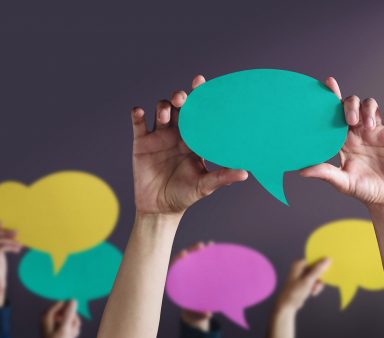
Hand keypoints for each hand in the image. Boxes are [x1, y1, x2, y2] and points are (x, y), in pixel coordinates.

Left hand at [42, 300, 80, 337]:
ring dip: (73, 326)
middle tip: (70, 329)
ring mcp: (56, 323)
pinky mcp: (61, 328)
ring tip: (70, 335)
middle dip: (72, 320)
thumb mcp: (64, 328)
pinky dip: (72, 330)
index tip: (71, 318)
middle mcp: (51, 318)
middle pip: (68, 310)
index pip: (62, 303)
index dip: (69, 309)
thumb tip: (73, 299)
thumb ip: (69, 313)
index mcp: (47, 315)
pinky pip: (71, 324)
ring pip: (71, 318)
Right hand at [130, 75, 247, 215]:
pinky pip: (138, 124)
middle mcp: (178, 133)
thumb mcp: (205, 186)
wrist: (160, 208)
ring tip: (165, 114)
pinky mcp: (141, 143)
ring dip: (162, 107)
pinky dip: (137, 115)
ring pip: (160, 111)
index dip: (200, 96)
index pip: (200, 113)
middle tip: (182, 98)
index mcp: (196, 139)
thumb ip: (223, 177)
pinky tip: (139, 112)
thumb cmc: (186, 195)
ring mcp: (159, 136)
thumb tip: (246, 173)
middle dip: (180, 97)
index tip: (201, 83)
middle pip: (179, 107)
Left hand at [172, 241, 213, 331]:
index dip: (178, 260)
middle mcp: (180, 275)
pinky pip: (199, 260)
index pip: (173, 269)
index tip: (184, 254)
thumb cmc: (192, 311)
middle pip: (183, 259)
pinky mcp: (196, 270)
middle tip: (201, 246)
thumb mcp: (194, 313)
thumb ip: (199, 313)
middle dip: (191, 251)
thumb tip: (208, 313)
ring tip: (210, 244)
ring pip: (191, 257)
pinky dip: (206, 254)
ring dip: (198, 249)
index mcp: (175, 284)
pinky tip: (213, 248)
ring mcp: (188, 271)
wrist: (195, 311)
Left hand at [275, 258, 329, 311]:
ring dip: (317, 284)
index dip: (321, 265)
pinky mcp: (304, 283)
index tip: (325, 272)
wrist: (288, 305)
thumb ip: (318, 270)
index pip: (314, 260)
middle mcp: (300, 268)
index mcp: (299, 264)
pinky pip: (313, 282)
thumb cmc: (295, 292)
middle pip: (316, 269)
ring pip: (316, 277)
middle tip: (317, 285)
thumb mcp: (308, 280)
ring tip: (314, 290)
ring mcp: (302, 276)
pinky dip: (314, 287)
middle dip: (318, 278)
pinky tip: (312, 293)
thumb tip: (327, 259)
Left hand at [300, 77, 383, 207]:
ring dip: (369, 110)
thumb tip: (300, 171)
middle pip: (353, 104)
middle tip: (352, 121)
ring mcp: (378, 132)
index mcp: (344, 140)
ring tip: (368, 126)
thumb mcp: (342, 182)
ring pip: (372, 106)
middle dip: (351, 106)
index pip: (335, 113)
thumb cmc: (362, 191)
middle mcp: (360, 132)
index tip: (327, 83)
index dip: (332, 96)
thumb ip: (324, 173)